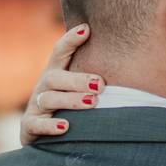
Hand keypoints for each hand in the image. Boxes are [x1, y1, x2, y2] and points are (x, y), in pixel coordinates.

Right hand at [20, 24, 105, 145]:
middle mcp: (44, 87)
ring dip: (71, 100)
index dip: (70, 40)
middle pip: (55, 77)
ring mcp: (35, 106)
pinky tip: (65, 126)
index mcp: (56, 74)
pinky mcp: (29, 126)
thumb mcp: (79, 90)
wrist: (42, 135)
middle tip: (101, 84)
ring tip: (92, 103)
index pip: (59, 52)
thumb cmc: (70, 108)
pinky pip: (35, 124)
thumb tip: (137, 65)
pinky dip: (49, 125)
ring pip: (48, 99)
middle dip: (78, 80)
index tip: (86, 29)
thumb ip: (97, 79)